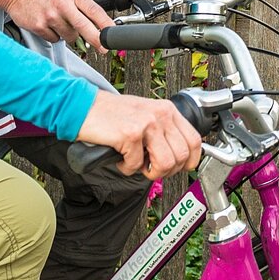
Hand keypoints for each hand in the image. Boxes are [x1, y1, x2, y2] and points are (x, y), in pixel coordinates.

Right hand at [5, 0, 113, 47]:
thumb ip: (82, 4)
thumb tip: (101, 23)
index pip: (94, 10)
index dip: (106, 24)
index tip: (114, 34)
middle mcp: (62, 3)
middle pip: (84, 27)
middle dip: (97, 40)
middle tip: (104, 48)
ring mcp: (50, 15)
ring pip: (70, 36)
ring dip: (69, 34)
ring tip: (59, 21)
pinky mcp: (39, 26)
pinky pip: (55, 39)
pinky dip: (54, 35)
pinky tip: (48, 24)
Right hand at [77, 92, 202, 178]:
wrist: (84, 107)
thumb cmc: (112, 114)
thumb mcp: (147, 115)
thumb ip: (164, 131)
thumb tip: (180, 157)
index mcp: (167, 110)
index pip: (195, 141)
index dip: (189, 161)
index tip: (178, 167)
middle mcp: (160, 115)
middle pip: (181, 156)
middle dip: (166, 170)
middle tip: (150, 167)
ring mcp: (147, 124)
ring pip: (165, 164)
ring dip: (149, 172)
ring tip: (136, 164)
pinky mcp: (131, 134)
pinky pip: (136, 166)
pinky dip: (126, 168)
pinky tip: (120, 158)